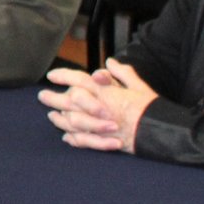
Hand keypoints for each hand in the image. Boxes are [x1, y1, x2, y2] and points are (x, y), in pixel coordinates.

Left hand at [40, 63, 157, 152]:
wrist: (162, 133)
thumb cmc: (151, 109)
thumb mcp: (139, 87)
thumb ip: (123, 73)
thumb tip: (110, 62)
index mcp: (107, 92)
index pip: (80, 80)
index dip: (64, 76)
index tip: (51, 75)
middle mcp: (100, 108)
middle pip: (70, 101)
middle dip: (53, 98)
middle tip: (42, 96)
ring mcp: (100, 126)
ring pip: (72, 121)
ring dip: (60, 119)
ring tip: (51, 116)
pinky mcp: (104, 141)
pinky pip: (83, 140)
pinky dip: (73, 138)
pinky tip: (66, 136)